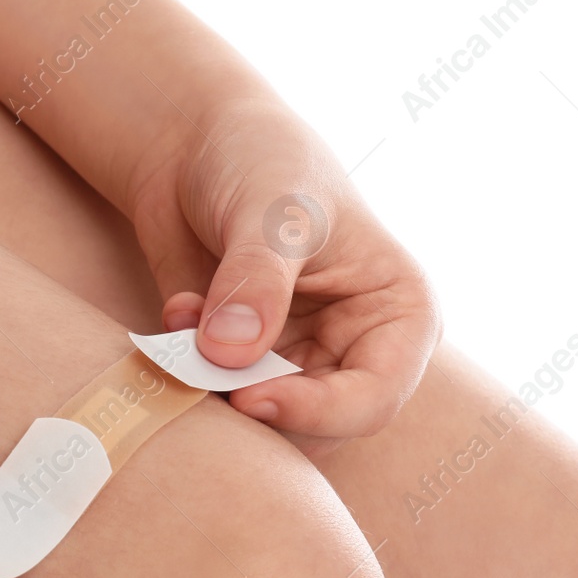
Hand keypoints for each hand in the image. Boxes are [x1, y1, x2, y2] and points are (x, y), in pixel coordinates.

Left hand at [128, 97, 441, 453]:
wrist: (193, 147)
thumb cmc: (261, 161)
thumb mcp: (272, 211)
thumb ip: (256, 283)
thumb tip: (229, 357)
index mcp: (399, 316)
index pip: (375, 397)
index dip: (316, 412)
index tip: (247, 399)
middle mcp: (355, 353)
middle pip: (319, 430)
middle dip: (256, 406)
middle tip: (201, 369)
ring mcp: (296, 366)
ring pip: (264, 428)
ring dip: (214, 387)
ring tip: (186, 315)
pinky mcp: (241, 369)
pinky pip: (214, 402)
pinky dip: (187, 370)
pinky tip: (178, 309)